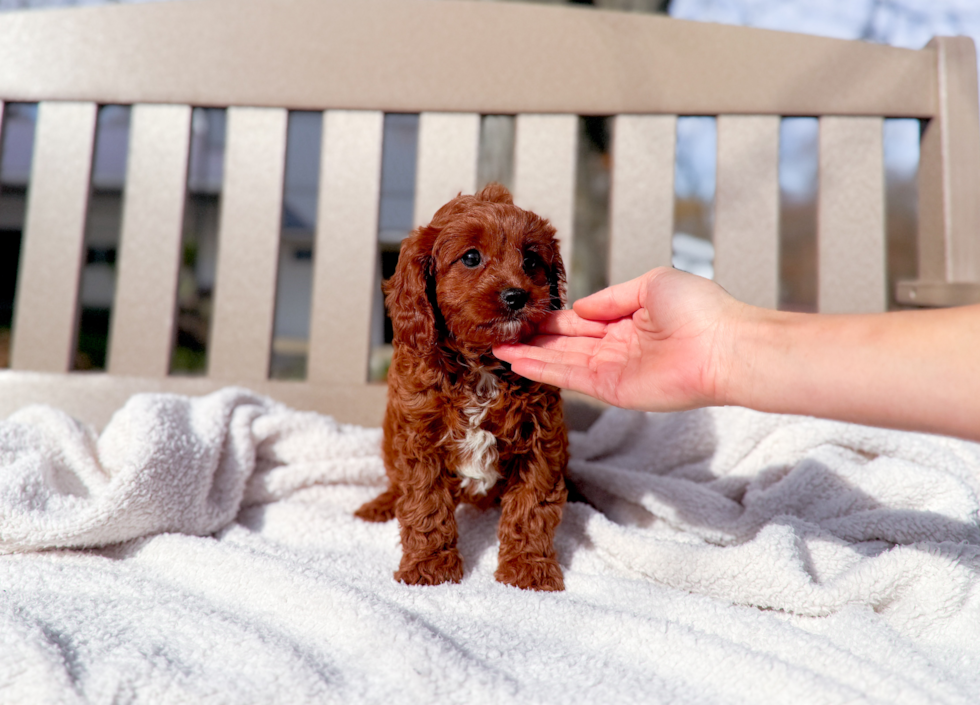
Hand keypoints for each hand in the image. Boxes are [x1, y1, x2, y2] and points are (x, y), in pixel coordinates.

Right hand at [494, 267, 744, 411]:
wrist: (724, 346)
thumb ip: (611, 297)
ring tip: (497, 348)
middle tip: (500, 332)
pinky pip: (570, 378)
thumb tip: (579, 307)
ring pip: (562, 362)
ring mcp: (614, 370)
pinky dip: (543, 371)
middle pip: (566, 344)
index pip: (581, 321)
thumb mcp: (652, 284)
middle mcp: (618, 347)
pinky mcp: (613, 390)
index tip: (525, 313)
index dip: (553, 319)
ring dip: (530, 356)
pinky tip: (518, 362)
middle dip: (534, 339)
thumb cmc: (701, 310)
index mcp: (629, 321)